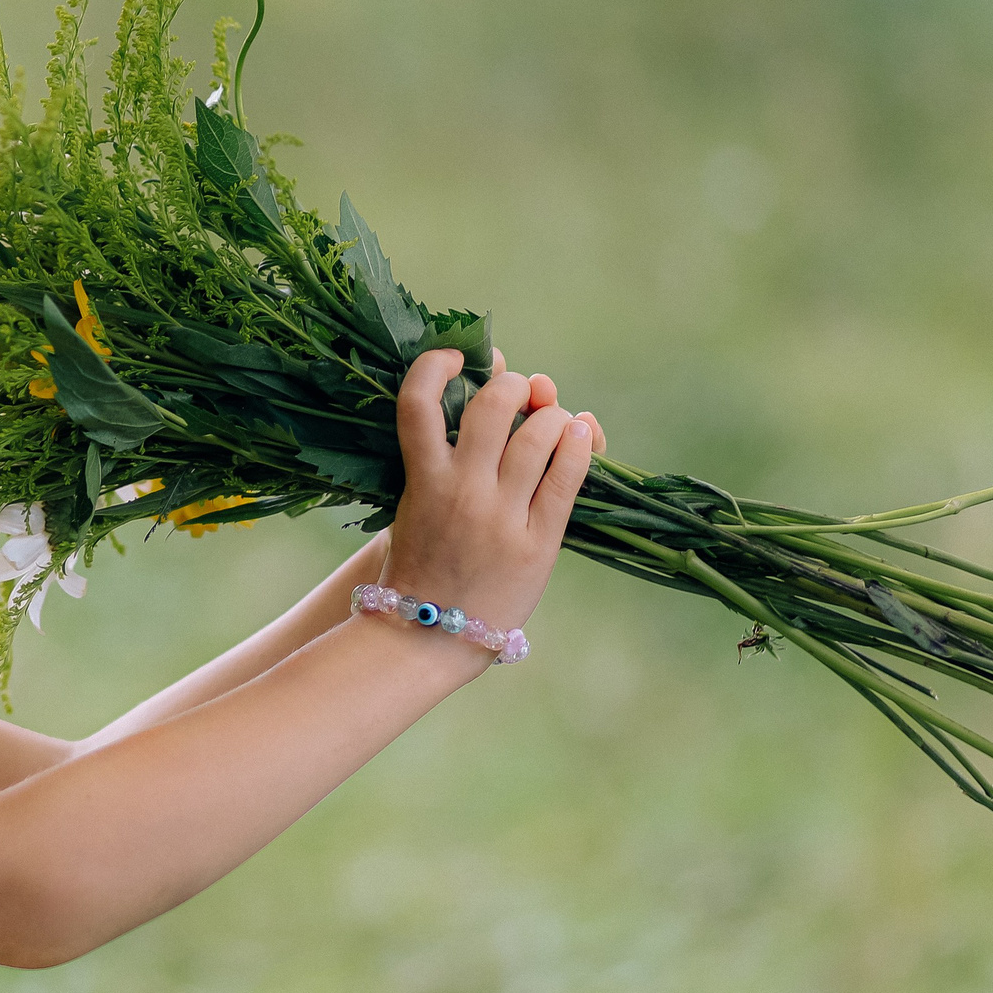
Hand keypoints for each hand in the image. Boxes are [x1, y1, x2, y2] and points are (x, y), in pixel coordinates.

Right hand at [380, 346, 596, 634]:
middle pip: (495, 404)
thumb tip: (493, 392)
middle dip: (514, 384)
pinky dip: (579, 443)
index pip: (418, 400)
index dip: (437, 364)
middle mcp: (461, 490)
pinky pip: (568, 476)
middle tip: (520, 393)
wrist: (428, 635)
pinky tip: (581, 434)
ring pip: (539, 433)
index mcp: (420, 479)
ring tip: (551, 420)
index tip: (457, 358)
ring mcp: (500, 516)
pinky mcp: (537, 542)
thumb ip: (438, 456)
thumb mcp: (411, 504)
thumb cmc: (419, 563)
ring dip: (551, 412)